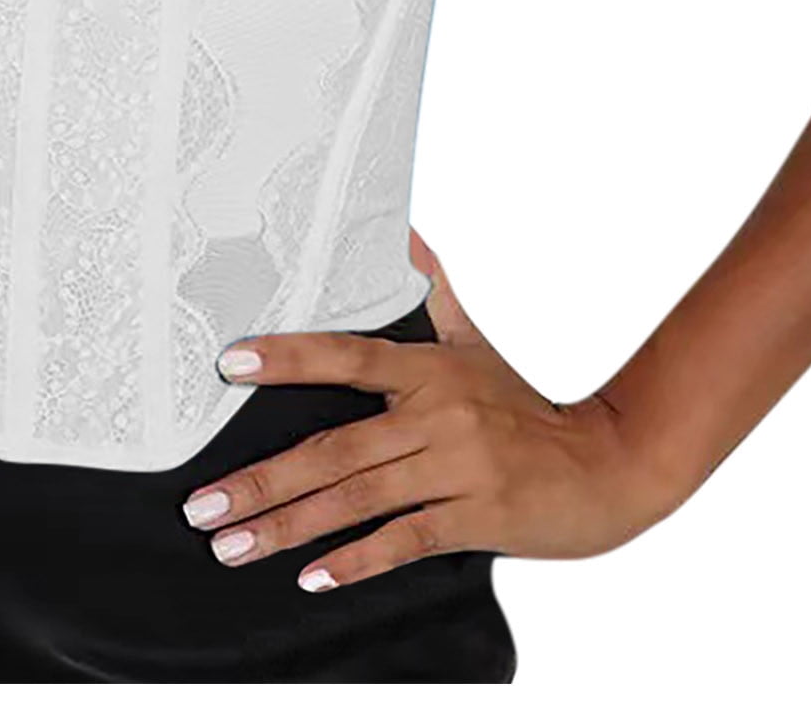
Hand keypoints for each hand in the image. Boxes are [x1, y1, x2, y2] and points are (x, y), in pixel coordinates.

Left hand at [181, 231, 683, 592]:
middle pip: (334, 447)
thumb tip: (411, 233)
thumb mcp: (478, 343)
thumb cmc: (528, 406)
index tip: (229, 365)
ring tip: (231, 546)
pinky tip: (312, 577)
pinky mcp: (477, 519)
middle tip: (201, 505)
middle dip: (261, 480)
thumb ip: (438, 292)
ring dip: (288, 527)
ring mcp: (456, 469)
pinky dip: (357, 560)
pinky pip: (405, 540)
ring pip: (356, 499)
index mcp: (429, 369)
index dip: (288, 357)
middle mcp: (438, 415)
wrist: (609, 466)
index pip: (346, 355)